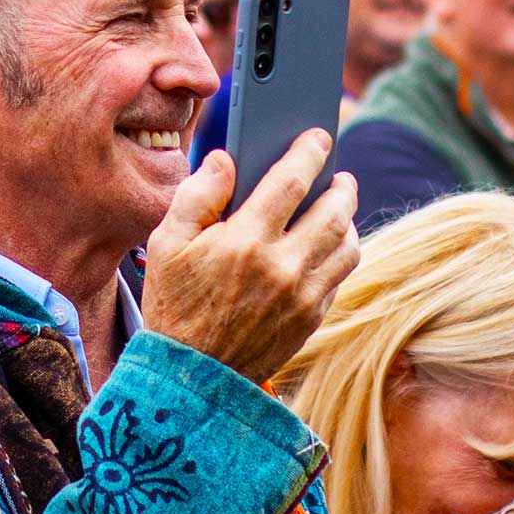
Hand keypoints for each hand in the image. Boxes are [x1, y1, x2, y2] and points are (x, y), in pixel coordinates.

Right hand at [140, 137, 358, 382]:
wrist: (189, 377)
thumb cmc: (173, 303)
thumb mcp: (165, 243)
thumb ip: (197, 194)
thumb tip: (226, 159)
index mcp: (244, 241)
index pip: (292, 181)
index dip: (309, 152)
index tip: (319, 137)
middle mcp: (282, 268)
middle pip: (335, 211)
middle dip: (342, 186)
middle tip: (338, 175)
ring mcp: (302, 297)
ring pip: (348, 246)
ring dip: (348, 220)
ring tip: (337, 208)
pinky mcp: (311, 320)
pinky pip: (340, 277)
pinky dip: (340, 254)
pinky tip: (325, 246)